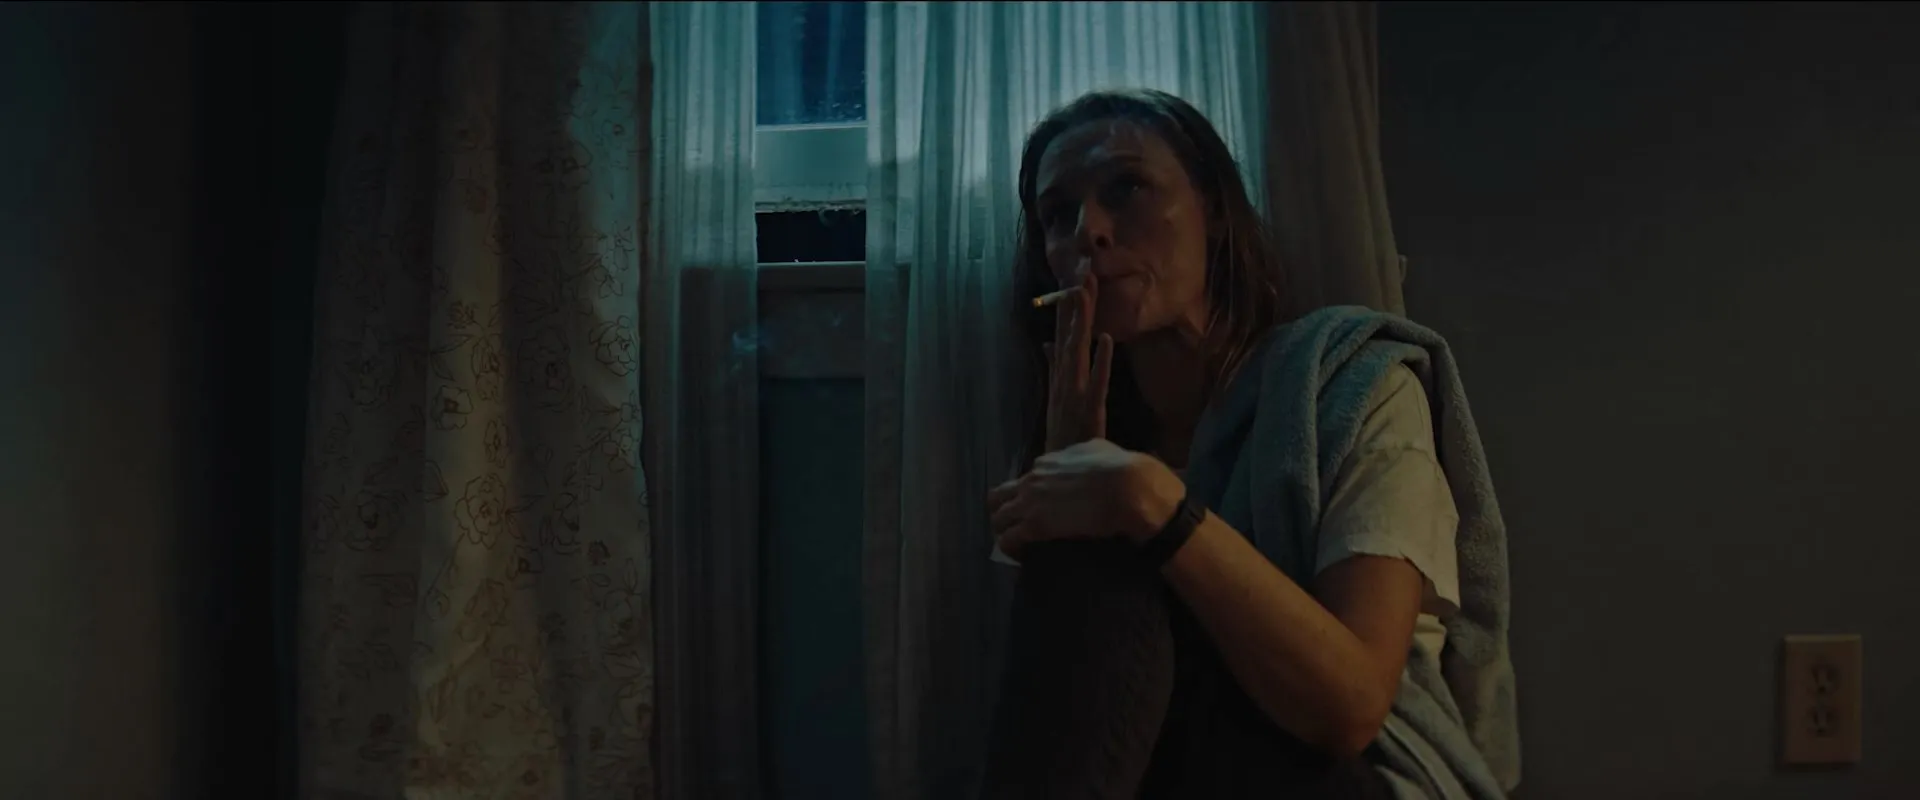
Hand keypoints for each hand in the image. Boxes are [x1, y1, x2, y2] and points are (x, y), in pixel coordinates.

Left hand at [987, 439, 1185, 560]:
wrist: (1128, 488)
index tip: (1038, 509)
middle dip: (1004, 512)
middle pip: (999, 496)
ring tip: (1019, 546)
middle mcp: (1033, 478)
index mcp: (1048, 461)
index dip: (1029, 496)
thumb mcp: (1100, 450)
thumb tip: (1093, 456)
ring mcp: (1030, 502)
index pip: (1026, 479)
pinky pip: (1008, 540)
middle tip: (1018, 528)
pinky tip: (1022, 557)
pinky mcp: (1034, 525)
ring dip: (1004, 532)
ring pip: (997, 518)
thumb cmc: (1122, 470)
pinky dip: (1012, 549)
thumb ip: (1088, 453)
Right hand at [1043, 266, 1113, 451]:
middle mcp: (1063, 382)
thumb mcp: (1055, 399)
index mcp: (1058, 379)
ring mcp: (1074, 395)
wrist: (1058, 475)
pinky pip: (1097, 382)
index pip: (1062, 337)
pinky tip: (1105, 339)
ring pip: (1078, 352)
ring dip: (1081, 322)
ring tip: (1085, 294)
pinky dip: (1099, 361)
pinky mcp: (1089, 410)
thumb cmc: (1062, 439)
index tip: (1073, 281)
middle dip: (1075, 306)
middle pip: (1069, 337)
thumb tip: (1047, 343)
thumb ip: (1051, 369)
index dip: (1067, 309)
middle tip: (1082, 273)